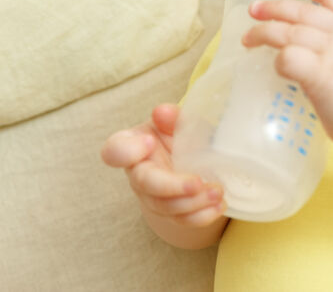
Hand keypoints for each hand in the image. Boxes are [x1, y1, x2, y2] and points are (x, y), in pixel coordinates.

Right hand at [101, 104, 225, 227]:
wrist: (196, 156)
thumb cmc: (180, 134)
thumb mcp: (179, 121)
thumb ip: (172, 116)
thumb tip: (162, 112)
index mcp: (134, 145)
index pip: (115, 150)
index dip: (126, 151)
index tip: (150, 142)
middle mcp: (138, 173)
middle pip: (146, 184)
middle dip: (172, 186)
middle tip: (197, 182)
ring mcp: (152, 196)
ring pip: (164, 207)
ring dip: (193, 203)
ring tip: (217, 192)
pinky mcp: (171, 213)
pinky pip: (181, 220)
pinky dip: (201, 216)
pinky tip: (218, 206)